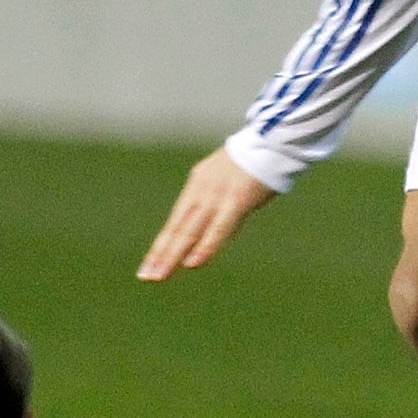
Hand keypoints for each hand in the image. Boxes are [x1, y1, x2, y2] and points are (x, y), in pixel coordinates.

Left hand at [136, 147, 276, 280]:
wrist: (272, 141)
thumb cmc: (254, 166)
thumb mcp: (228, 186)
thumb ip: (220, 212)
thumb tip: (213, 238)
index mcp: (197, 185)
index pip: (174, 221)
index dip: (162, 245)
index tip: (148, 265)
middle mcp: (201, 190)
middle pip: (176, 228)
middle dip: (161, 254)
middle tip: (145, 276)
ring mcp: (216, 195)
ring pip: (189, 230)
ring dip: (173, 255)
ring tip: (159, 275)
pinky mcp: (235, 201)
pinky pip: (217, 228)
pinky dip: (204, 246)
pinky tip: (192, 263)